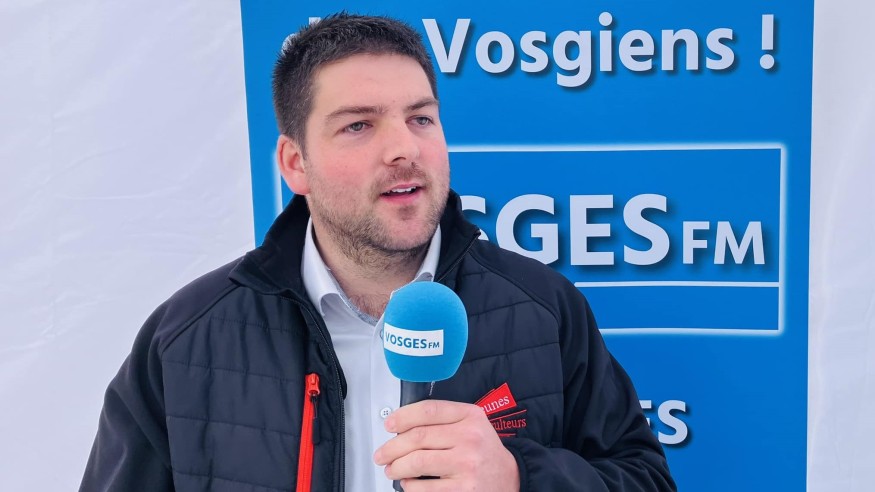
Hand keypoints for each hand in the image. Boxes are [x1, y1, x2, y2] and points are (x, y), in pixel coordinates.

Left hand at [373, 399, 519, 490]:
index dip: (403, 416)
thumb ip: (443, 419)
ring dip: (396, 467)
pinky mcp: (464, 490)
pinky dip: (409, 486)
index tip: (389, 424)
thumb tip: (401, 426)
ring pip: (417, 462)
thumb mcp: (471, 424)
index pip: (429, 410)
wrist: (510, 478)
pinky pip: (424, 488)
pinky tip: (408, 483)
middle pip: (418, 437)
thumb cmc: (483, 451)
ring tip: (392, 469)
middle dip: (392, 447)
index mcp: (470, 417)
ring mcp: (467, 465)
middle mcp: (470, 438)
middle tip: (382, 454)